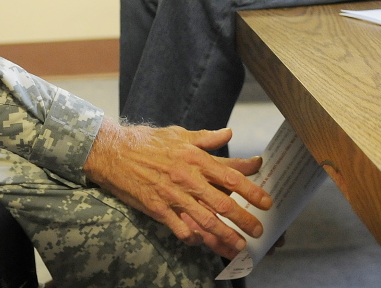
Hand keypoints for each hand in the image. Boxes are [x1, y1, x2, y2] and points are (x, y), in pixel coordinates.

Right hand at [82, 120, 271, 258]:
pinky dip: (195, 238)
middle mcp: (186, 177)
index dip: (251, 190)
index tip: (266, 202)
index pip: (229, 176)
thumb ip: (206, 138)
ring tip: (239, 246)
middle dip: (244, 219)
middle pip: (222, 203)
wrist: (114, 152)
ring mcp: (171, 195)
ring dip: (225, 236)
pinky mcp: (157, 209)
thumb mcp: (179, 134)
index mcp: (194, 156)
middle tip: (258, 230)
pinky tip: (203, 242)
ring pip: (205, 221)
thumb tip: (229, 133)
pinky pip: (181, 229)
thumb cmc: (147, 142)